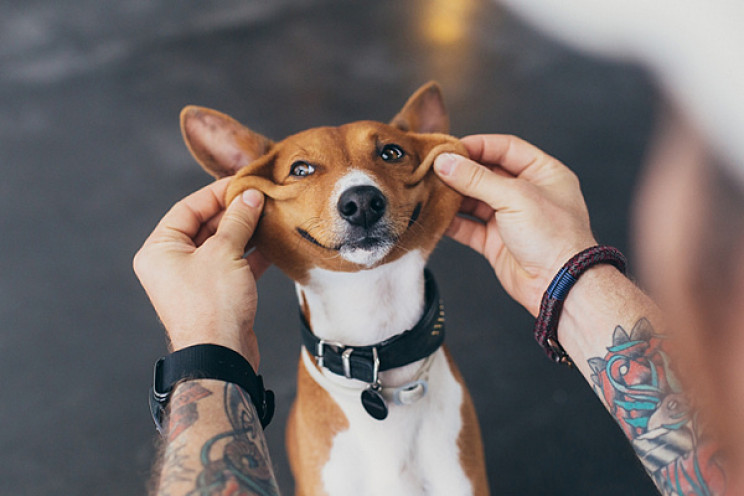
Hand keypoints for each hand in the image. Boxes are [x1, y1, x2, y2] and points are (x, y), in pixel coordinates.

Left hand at [133, 178, 270, 369]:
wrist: (221, 355)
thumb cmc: (212, 307)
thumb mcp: (225, 252)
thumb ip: (238, 220)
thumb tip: (249, 197)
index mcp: (160, 249)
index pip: (188, 208)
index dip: (217, 193)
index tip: (243, 183)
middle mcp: (172, 263)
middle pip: (205, 225)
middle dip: (235, 212)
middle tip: (261, 198)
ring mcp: (194, 279)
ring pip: (222, 245)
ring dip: (247, 232)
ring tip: (270, 216)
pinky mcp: (216, 293)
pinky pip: (233, 264)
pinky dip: (252, 254)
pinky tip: (273, 243)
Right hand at [434, 134, 595, 315]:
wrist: (559, 285)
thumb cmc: (555, 238)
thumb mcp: (515, 197)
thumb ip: (477, 179)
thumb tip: (447, 162)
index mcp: (543, 173)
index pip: (506, 148)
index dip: (478, 146)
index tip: (450, 147)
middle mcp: (527, 193)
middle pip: (486, 173)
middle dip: (460, 171)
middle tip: (434, 168)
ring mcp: (510, 218)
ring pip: (474, 200)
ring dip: (453, 196)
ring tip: (430, 190)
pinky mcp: (496, 242)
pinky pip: (469, 227)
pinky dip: (452, 222)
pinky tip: (435, 215)